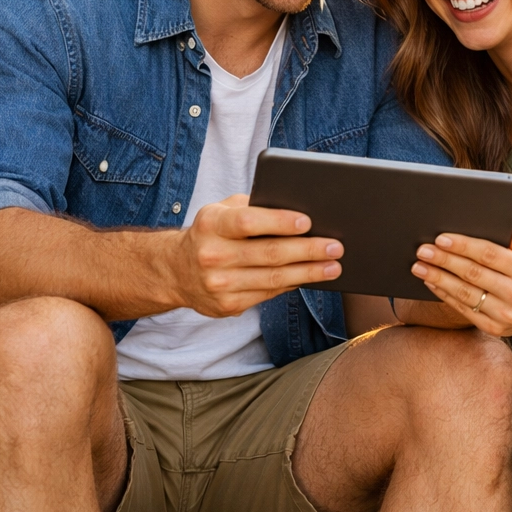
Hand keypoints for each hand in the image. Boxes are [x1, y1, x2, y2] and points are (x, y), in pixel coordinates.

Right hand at [173, 194, 343, 317]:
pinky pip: (268, 293)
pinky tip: (310, 277)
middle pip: (269, 253)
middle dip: (307, 250)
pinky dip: (292, 284)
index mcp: (212, 224)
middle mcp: (213, 255)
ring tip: (333, 266)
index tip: (308, 221)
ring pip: (273, 278)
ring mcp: (219, 284)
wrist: (176, 270)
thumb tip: (298, 210)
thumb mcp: (223, 211)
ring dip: (308, 273)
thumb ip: (253, 207)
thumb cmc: (212, 232)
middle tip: (335, 246)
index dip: (279, 221)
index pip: (249, 221)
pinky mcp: (227, 305)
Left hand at [410, 218, 511, 336]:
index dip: (462, 246)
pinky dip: (445, 294)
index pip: (488, 254)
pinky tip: (432, 282)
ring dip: (438, 278)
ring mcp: (506, 314)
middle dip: (444, 260)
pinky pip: (464, 309)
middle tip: (422, 250)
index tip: (440, 238)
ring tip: (419, 267)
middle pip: (472, 274)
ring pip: (465, 293)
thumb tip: (510, 220)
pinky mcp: (495, 329)